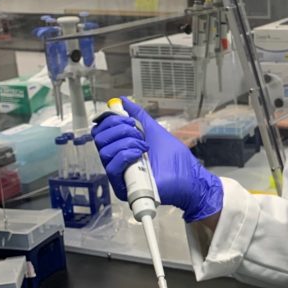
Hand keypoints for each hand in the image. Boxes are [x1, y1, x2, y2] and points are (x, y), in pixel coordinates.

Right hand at [91, 96, 222, 221]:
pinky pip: (112, 168)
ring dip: (126, 142)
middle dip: (119, 129)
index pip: (101, 131)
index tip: (128, 119)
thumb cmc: (174, 158)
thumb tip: (122, 100)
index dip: (111, 120)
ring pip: (105, 152)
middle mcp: (116, 161)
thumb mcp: (153, 130)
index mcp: (120, 148)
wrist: (188, 177)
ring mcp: (119, 175)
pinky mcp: (122, 187)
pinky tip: (140, 153)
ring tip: (144, 145)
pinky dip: (126, 155)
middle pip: (99, 139)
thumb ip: (137, 115)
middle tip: (137, 132)